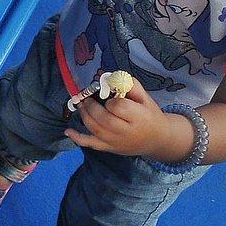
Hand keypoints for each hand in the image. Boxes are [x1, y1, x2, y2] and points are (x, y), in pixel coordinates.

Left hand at [66, 82, 183, 157]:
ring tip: (81, 104)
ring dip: (84, 115)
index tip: (112, 97)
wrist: (156, 139)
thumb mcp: (145, 98)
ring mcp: (116, 142)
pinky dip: (78, 138)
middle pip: (104, 119)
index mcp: (139, 117)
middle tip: (87, 98)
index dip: (112, 100)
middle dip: (92, 107)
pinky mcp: (109, 148)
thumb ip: (130, 85)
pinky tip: (68, 131)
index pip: (119, 107)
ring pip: (95, 130)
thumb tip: (111, 77)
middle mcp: (126, 132)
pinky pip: (91, 144)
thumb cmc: (149, 115)